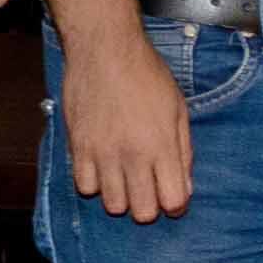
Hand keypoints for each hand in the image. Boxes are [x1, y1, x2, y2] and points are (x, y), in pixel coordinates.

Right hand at [64, 26, 193, 220]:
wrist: (105, 50)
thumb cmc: (146, 74)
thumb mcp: (178, 109)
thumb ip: (183, 151)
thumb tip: (184, 188)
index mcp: (162, 145)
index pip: (173, 201)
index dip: (175, 206)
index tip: (172, 197)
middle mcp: (132, 155)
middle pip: (142, 212)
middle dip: (149, 207)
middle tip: (148, 189)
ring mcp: (103, 153)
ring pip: (112, 204)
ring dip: (121, 197)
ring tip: (125, 177)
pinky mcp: (78, 147)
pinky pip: (85, 187)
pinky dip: (95, 183)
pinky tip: (103, 167)